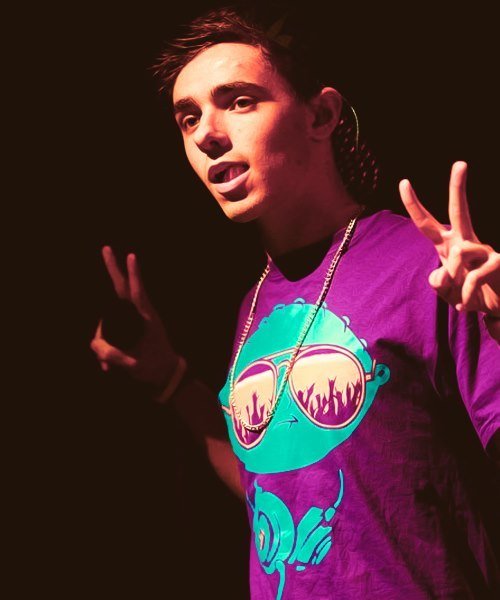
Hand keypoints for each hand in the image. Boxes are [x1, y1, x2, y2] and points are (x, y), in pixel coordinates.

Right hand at [90, 246, 177, 388]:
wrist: (166, 377)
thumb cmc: (154, 369)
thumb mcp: (135, 366)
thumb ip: (116, 357)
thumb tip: (96, 346)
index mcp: (147, 319)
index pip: (138, 293)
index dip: (134, 275)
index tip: (132, 256)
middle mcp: (141, 316)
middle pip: (123, 289)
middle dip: (114, 269)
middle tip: (106, 249)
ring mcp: (135, 321)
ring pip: (110, 316)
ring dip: (103, 338)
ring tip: (108, 366)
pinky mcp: (130, 329)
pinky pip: (111, 330)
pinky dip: (106, 346)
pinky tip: (108, 366)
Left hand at [399, 161, 499, 317]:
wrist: (496, 309)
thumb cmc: (469, 295)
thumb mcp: (447, 291)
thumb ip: (438, 282)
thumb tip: (441, 275)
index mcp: (448, 246)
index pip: (426, 224)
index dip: (414, 205)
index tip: (403, 182)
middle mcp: (466, 243)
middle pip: (459, 211)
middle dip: (459, 187)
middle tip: (461, 162)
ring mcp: (484, 250)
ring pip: (458, 253)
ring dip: (453, 280)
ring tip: (460, 299)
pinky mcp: (498, 262)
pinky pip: (472, 279)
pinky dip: (465, 298)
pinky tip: (468, 307)